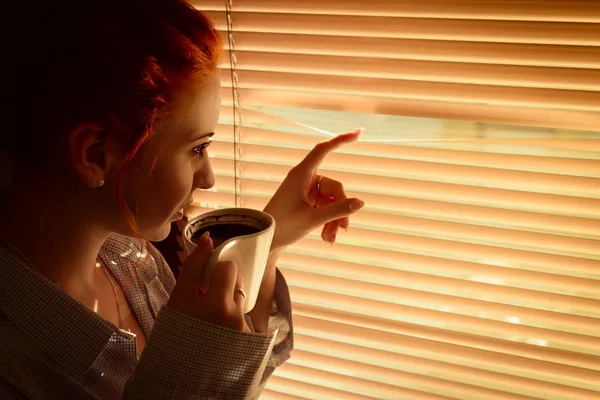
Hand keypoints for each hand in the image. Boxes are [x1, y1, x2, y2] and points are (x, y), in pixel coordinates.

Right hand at [167, 233, 248, 331]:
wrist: (182, 375)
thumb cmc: (175, 334)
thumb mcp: (176, 301)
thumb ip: (192, 269)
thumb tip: (207, 239)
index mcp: (214, 304)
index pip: (226, 267)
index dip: (214, 266)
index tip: (206, 271)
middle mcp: (231, 316)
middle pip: (235, 278)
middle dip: (222, 281)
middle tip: (205, 294)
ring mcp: (241, 328)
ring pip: (239, 296)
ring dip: (227, 298)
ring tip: (210, 314)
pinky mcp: (247, 338)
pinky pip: (242, 314)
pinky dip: (231, 315)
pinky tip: (217, 327)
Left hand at [264, 129, 364, 250]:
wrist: (266, 241)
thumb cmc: (283, 226)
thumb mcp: (312, 219)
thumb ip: (338, 210)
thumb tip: (360, 203)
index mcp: (301, 174)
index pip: (323, 150)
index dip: (340, 140)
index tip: (359, 133)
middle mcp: (304, 179)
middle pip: (334, 187)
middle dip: (341, 208)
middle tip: (344, 229)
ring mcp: (307, 191)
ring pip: (332, 200)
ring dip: (334, 219)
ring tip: (330, 238)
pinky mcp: (308, 202)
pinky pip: (326, 207)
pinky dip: (328, 221)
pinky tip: (327, 237)